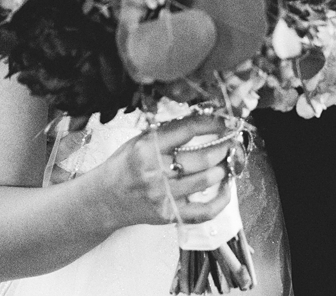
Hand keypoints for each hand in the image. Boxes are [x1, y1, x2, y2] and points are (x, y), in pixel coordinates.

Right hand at [93, 113, 233, 230]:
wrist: (104, 199)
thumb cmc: (123, 165)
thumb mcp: (139, 140)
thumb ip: (167, 132)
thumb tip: (202, 120)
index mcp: (148, 148)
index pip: (188, 130)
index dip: (212, 123)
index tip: (225, 121)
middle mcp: (156, 172)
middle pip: (202, 157)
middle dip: (223, 147)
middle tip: (230, 142)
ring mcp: (164, 196)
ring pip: (206, 180)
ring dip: (223, 168)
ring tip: (227, 160)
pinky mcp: (170, 215)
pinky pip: (204, 211)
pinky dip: (221, 200)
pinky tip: (226, 188)